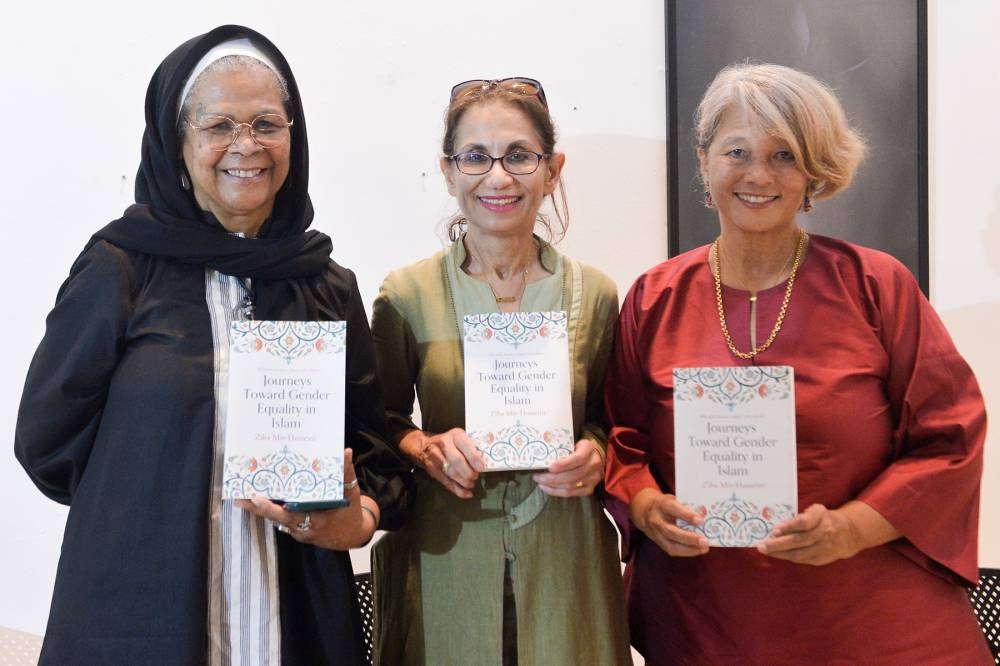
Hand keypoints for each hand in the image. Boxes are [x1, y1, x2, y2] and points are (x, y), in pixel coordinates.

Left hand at [235, 448, 378, 550]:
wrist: (350, 536)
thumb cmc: (349, 513)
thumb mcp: (351, 494)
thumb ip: (346, 474)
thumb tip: (346, 452)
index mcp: (315, 520)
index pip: (288, 514)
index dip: (271, 508)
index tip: (256, 498)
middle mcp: (302, 528)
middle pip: (275, 518)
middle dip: (256, 508)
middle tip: (239, 497)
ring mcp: (297, 531)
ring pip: (275, 519)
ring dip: (258, 509)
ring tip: (241, 496)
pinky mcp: (295, 530)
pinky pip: (279, 520)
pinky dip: (268, 511)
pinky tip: (257, 500)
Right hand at [400, 428, 484, 498]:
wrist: (424, 446)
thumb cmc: (450, 442)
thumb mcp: (460, 438)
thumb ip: (472, 447)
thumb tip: (487, 460)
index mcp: (455, 435)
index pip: (465, 446)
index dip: (474, 458)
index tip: (482, 467)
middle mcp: (444, 445)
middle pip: (457, 461)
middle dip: (469, 472)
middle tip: (476, 476)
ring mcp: (436, 458)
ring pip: (452, 473)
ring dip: (464, 482)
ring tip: (471, 483)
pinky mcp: (433, 471)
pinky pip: (447, 483)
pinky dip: (458, 490)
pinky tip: (467, 493)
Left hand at [533, 439, 603, 496]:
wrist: (596, 456)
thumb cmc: (579, 449)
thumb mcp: (574, 443)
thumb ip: (562, 448)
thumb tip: (541, 454)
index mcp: (588, 450)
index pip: (577, 459)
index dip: (563, 465)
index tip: (549, 467)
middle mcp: (593, 465)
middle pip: (572, 476)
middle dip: (552, 478)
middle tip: (538, 476)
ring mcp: (593, 479)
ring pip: (570, 487)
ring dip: (552, 486)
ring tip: (540, 482)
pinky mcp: (590, 488)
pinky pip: (572, 494)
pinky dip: (557, 492)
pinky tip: (548, 488)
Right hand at [629, 487, 708, 556]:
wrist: (645, 512)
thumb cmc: (665, 504)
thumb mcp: (674, 499)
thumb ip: (687, 506)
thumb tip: (705, 514)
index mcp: (661, 504)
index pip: (673, 509)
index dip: (686, 515)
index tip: (700, 520)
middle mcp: (656, 520)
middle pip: (671, 531)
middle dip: (689, 537)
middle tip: (704, 540)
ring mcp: (656, 533)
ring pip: (671, 544)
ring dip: (689, 548)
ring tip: (704, 548)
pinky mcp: (658, 543)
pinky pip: (672, 550)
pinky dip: (686, 552)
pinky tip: (697, 550)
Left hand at [756, 501, 897, 565]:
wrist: (849, 534)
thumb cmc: (825, 519)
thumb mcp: (816, 510)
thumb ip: (801, 516)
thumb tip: (778, 525)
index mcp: (822, 518)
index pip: (804, 523)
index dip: (789, 527)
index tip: (774, 529)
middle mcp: (824, 533)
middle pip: (798, 540)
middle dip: (777, 544)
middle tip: (761, 545)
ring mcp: (823, 548)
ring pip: (799, 553)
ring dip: (779, 553)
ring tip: (765, 550)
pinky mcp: (821, 559)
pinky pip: (802, 559)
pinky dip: (787, 557)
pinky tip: (776, 554)